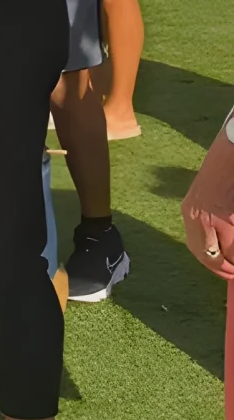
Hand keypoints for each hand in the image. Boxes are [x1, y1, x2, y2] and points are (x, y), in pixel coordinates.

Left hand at [181, 113, 233, 276]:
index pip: (199, 251)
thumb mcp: (208, 198)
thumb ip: (211, 224)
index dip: (214, 266)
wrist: (233, 147)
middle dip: (227, 270)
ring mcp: (219, 219)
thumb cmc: (225, 171)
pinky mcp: (232, 219)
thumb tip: (223, 252)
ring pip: (230, 253)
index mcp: (190, 213)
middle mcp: (200, 218)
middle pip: (212, 259)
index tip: (227, 272)